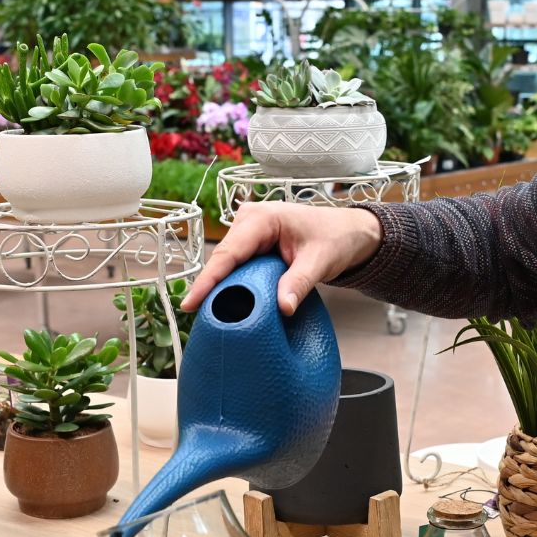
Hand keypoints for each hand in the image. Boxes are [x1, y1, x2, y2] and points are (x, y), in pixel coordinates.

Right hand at [181, 203, 383, 315]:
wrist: (346, 232)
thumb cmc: (335, 238)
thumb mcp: (319, 261)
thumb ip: (299, 283)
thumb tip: (283, 308)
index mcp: (262, 218)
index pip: (228, 253)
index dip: (208, 280)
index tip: (190, 303)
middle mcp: (248, 220)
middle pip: (222, 260)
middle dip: (210, 288)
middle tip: (197, 318)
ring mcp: (247, 231)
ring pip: (226, 264)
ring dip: (220, 288)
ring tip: (207, 316)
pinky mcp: (251, 244)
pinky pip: (235, 266)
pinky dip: (232, 284)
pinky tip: (225, 304)